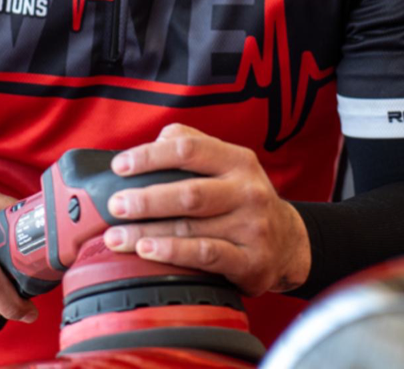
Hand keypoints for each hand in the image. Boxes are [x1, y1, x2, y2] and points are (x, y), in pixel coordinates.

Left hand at [101, 123, 310, 295]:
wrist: (289, 243)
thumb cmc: (243, 200)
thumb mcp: (227, 165)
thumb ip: (192, 146)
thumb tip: (153, 142)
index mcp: (237, 161)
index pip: (189, 149)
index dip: (150, 156)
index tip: (120, 166)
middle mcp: (247, 191)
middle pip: (188, 192)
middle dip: (145, 199)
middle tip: (114, 206)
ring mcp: (252, 227)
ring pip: (191, 228)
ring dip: (148, 232)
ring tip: (117, 236)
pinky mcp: (251, 261)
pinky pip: (206, 255)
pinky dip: (173, 253)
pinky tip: (148, 251)